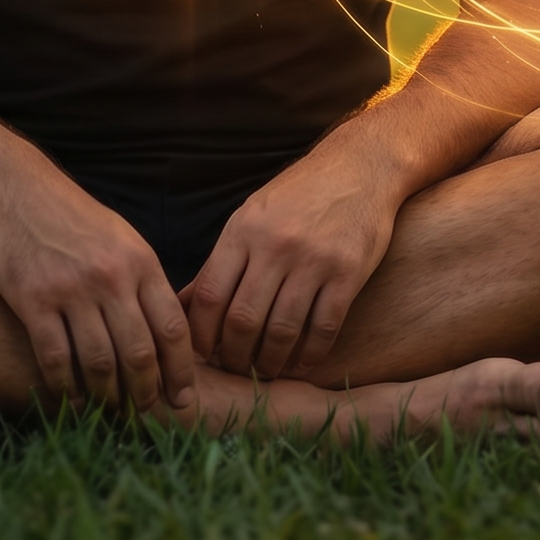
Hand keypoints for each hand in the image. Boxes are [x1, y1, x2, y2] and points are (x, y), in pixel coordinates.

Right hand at [0, 158, 197, 417]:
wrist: (15, 189)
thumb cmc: (74, 219)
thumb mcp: (123, 239)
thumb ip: (144, 281)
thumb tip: (167, 333)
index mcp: (141, 262)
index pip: (172, 328)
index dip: (181, 370)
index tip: (183, 398)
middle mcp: (111, 278)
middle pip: (139, 352)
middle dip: (146, 391)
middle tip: (146, 413)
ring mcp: (71, 289)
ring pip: (99, 361)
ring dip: (108, 396)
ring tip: (112, 412)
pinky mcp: (33, 300)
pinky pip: (55, 357)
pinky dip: (67, 386)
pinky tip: (73, 399)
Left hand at [183, 145, 405, 380]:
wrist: (360, 167)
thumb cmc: (298, 196)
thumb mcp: (250, 217)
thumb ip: (219, 264)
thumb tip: (179, 306)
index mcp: (243, 231)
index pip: (208, 296)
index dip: (200, 335)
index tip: (203, 354)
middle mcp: (275, 246)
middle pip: (242, 319)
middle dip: (234, 356)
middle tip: (236, 370)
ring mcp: (314, 259)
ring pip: (282, 330)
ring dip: (271, 362)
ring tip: (267, 372)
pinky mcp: (348, 272)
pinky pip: (324, 327)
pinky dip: (310, 355)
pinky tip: (302, 364)